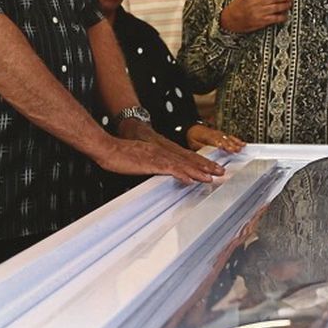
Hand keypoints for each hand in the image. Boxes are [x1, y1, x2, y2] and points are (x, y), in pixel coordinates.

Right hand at [106, 119, 224, 183]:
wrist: (107, 148)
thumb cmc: (118, 155)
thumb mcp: (138, 159)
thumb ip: (150, 164)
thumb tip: (159, 172)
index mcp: (160, 150)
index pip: (184, 157)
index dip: (199, 163)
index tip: (211, 168)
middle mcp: (162, 151)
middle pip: (187, 159)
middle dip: (205, 166)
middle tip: (221, 172)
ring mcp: (157, 156)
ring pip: (182, 164)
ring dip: (198, 171)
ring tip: (211, 178)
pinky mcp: (150, 162)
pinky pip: (169, 169)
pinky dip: (181, 174)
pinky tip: (190, 180)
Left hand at [186, 124, 244, 152]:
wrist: (192, 128)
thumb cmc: (192, 136)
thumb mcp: (193, 143)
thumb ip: (201, 148)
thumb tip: (206, 155)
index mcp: (206, 136)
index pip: (214, 140)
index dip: (220, 144)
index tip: (224, 148)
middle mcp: (214, 134)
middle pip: (223, 139)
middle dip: (230, 145)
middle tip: (235, 150)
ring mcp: (219, 133)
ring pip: (228, 138)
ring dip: (235, 143)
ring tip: (241, 147)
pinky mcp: (222, 134)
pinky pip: (230, 137)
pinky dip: (237, 140)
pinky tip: (242, 144)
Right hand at [220, 0, 291, 33]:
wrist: (228, 20)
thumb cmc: (236, 7)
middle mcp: (256, 1)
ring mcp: (259, 11)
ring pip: (277, 6)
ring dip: (286, 5)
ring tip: (289, 4)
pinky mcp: (261, 21)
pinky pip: (275, 18)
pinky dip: (282, 16)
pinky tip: (285, 16)